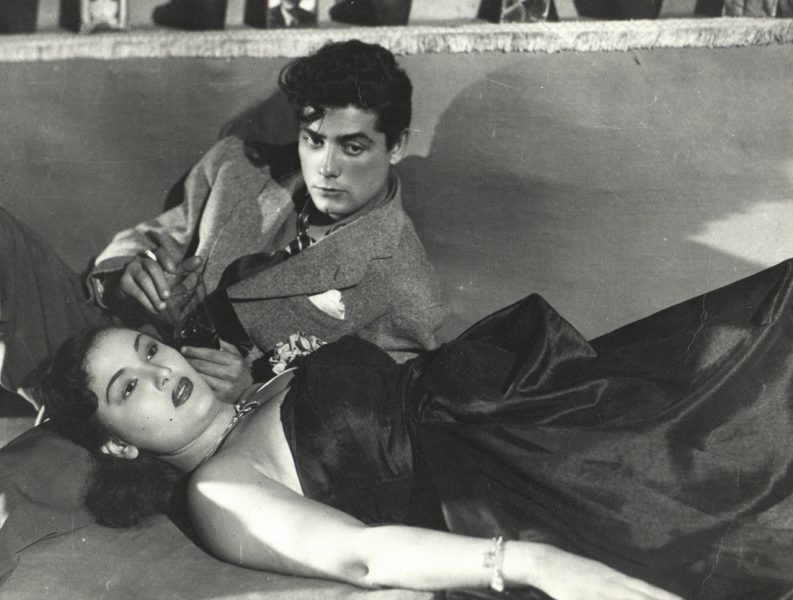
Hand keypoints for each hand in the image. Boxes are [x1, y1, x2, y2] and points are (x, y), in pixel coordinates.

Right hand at [118, 232, 202, 313]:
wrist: (130, 290)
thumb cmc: (154, 279)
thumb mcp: (169, 273)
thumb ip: (184, 267)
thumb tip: (200, 259)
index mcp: (153, 255)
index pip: (159, 251)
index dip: (166, 259)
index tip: (174, 270)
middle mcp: (140, 259)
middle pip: (153, 267)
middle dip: (162, 282)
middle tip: (168, 296)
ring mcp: (130, 269)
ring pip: (144, 279)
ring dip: (154, 294)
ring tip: (162, 307)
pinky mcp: (123, 281)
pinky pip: (135, 290)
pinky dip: (146, 301)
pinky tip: (153, 309)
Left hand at [181, 340, 252, 403]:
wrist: (250, 393)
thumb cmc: (241, 373)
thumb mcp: (239, 357)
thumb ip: (228, 346)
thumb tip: (217, 336)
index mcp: (235, 361)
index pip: (210, 354)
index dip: (195, 351)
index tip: (184, 349)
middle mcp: (231, 373)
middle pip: (204, 365)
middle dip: (190, 360)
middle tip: (180, 358)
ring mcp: (225, 386)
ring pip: (202, 376)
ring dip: (190, 371)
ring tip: (182, 367)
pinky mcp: (220, 396)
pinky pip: (203, 388)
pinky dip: (195, 382)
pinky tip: (189, 378)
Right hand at [516, 543, 682, 599]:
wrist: (545, 561)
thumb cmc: (574, 572)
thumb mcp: (600, 576)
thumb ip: (620, 586)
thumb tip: (641, 592)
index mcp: (617, 577)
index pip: (650, 590)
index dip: (669, 598)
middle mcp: (612, 583)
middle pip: (644, 595)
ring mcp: (598, 591)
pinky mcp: (582, 597)